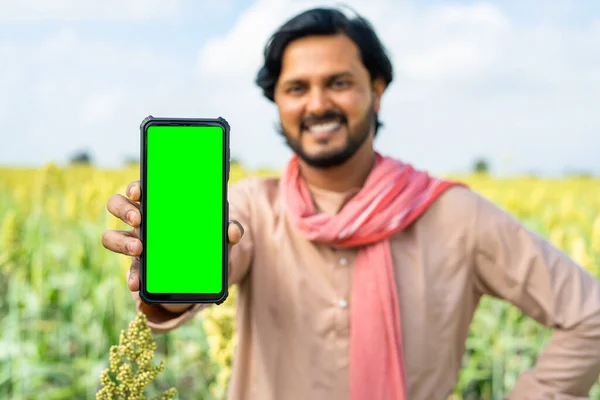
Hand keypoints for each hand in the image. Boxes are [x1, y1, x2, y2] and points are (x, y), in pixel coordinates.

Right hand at [101, 180, 243, 292]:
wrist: (202, 268)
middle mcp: (141, 220)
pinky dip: (132, 276)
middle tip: (138, 219)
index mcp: (159, 204)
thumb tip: (234, 231)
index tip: (140, 192)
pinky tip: (137, 283)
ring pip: (111, 236)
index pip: (139, 188)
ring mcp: (135, 242)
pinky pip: (128, 270)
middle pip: (117, 205)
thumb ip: (229, 230)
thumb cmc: (206, 239)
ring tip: (139, 248)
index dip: (135, 187)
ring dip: (120, 241)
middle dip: (123, 209)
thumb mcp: (220, 234)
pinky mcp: (138, 267)